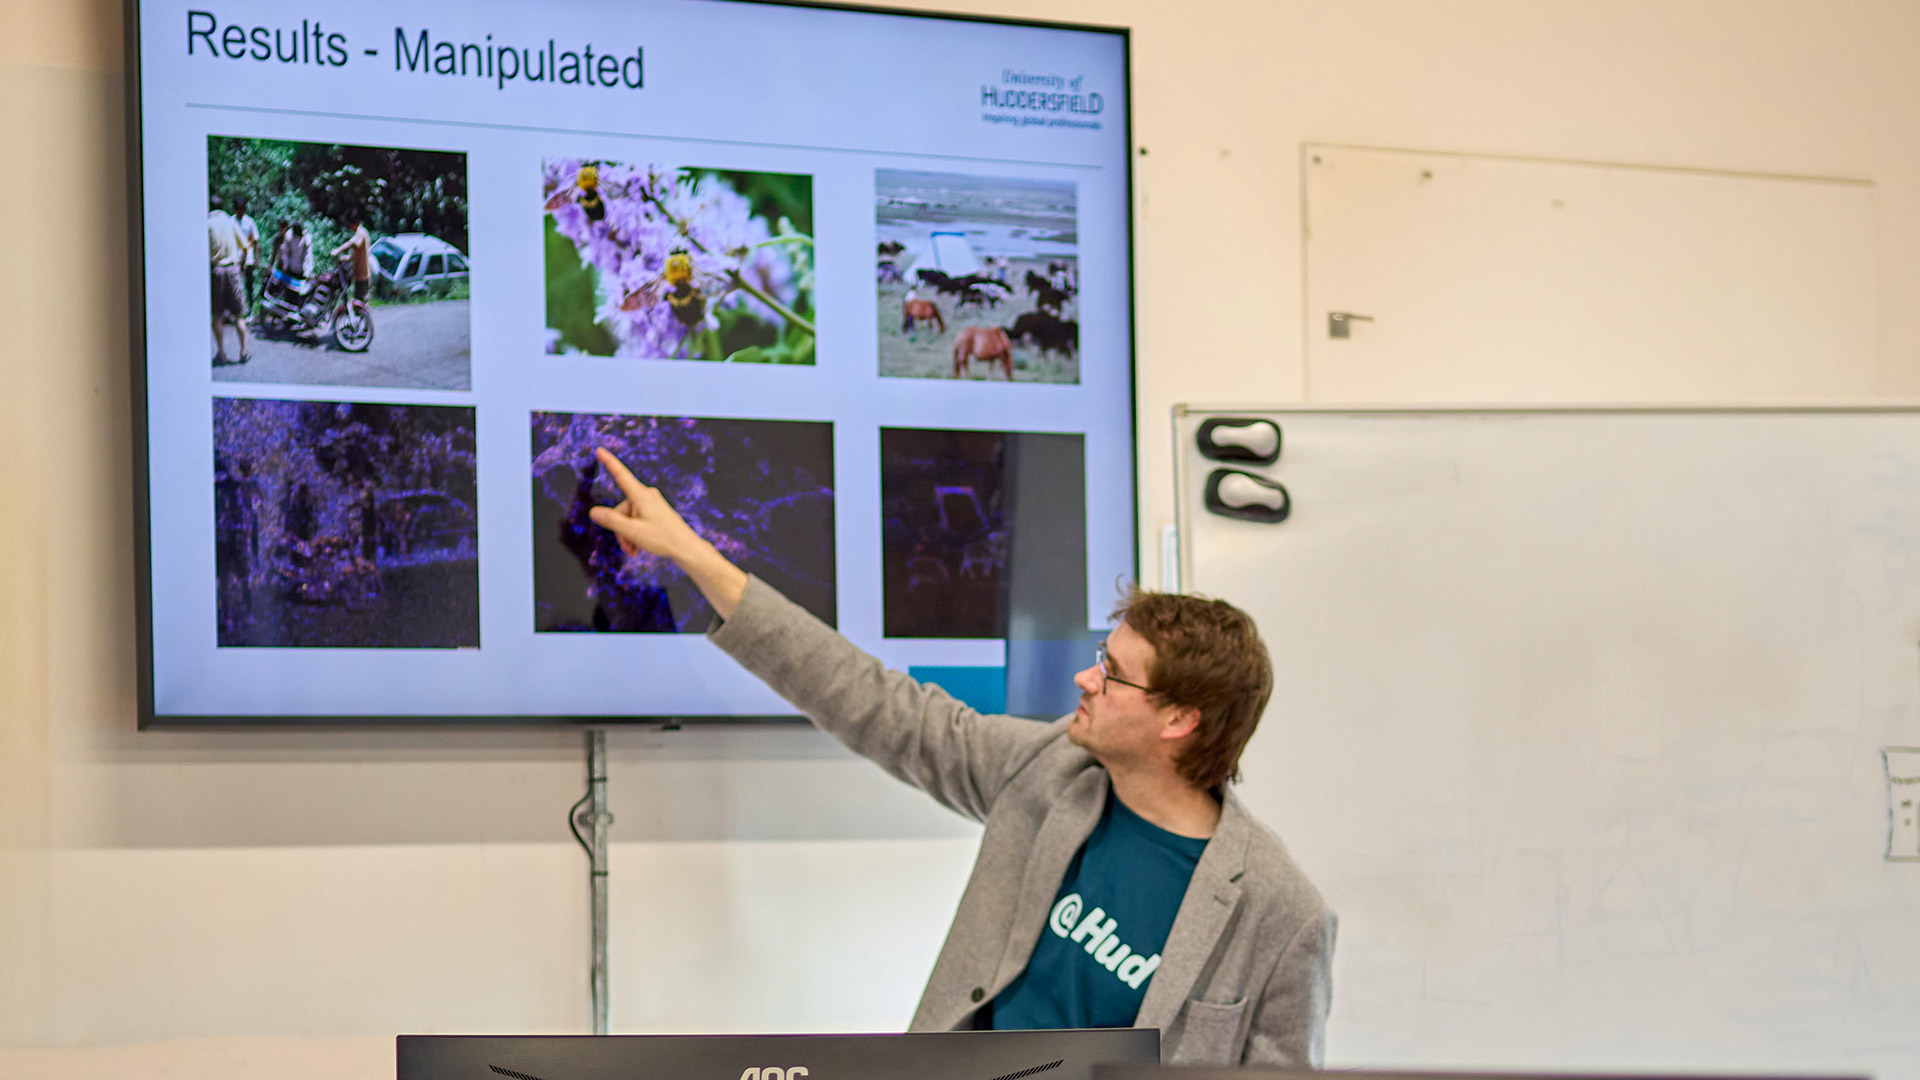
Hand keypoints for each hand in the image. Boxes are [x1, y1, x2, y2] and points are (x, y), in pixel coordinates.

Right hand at [585, 447, 747, 617]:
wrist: (686, 548)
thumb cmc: (662, 538)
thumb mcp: (632, 531)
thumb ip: (611, 520)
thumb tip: (593, 511)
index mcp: (641, 496)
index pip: (621, 475)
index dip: (609, 463)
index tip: (600, 450)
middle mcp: (646, 496)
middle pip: (621, 509)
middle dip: (620, 528)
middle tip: (628, 547)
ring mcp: (652, 504)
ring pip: (628, 517)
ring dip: (627, 534)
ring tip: (634, 550)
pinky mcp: (656, 512)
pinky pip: (637, 519)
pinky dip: (635, 533)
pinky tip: (639, 547)